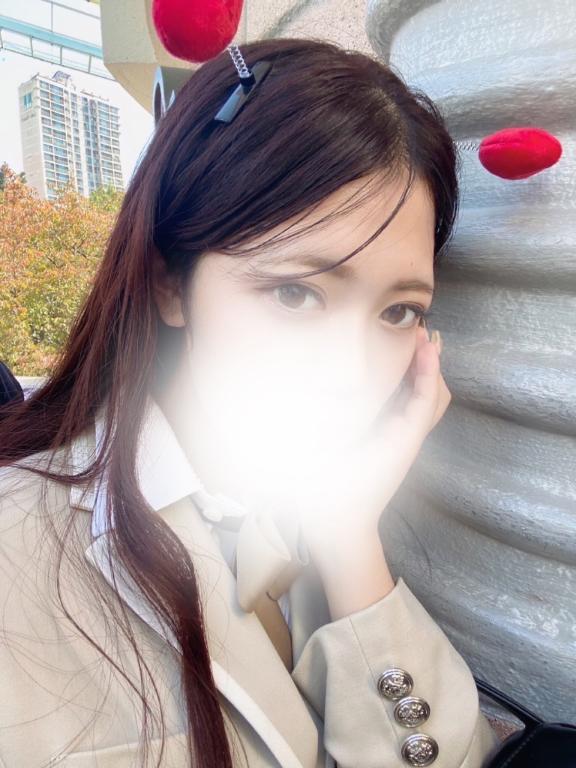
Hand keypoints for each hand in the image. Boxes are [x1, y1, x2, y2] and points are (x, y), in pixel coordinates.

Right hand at [287, 325, 450, 569]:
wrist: (339, 531)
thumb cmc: (331, 495)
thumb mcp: (326, 452)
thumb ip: (332, 419)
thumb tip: (332, 380)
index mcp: (399, 438)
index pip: (427, 396)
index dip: (427, 364)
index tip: (423, 335)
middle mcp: (406, 439)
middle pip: (435, 397)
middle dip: (432, 364)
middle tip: (420, 332)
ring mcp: (401, 444)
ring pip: (427, 404)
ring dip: (425, 375)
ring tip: (414, 347)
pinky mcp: (392, 448)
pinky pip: (412, 413)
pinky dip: (413, 389)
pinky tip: (395, 376)